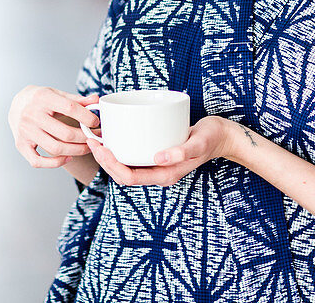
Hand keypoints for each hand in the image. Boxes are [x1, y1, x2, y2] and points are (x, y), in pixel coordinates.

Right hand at [9, 85, 100, 168]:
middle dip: (85, 138)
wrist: (17, 104)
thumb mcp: (57, 93)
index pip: (70, 108)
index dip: (87, 117)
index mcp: (43, 98)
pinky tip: (68, 157)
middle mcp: (32, 114)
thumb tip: (96, 99)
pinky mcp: (20, 145)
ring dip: (76, 151)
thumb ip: (76, 99)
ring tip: (86, 148)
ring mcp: (25, 131)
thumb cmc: (40, 99)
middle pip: (65, 133)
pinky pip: (38, 161)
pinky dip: (55, 163)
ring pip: (55, 148)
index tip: (96, 122)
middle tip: (95, 138)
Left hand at [87, 116, 237, 186]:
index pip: (129, 177)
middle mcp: (158, 172)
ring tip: (97, 138)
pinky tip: (114, 135)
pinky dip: (121, 147)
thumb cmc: (211, 138)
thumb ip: (181, 152)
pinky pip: (134, 156)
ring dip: (109, 155)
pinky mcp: (157, 154)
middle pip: (122, 173)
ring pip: (126, 165)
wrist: (222, 136)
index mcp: (165, 175)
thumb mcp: (199, 143)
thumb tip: (158, 158)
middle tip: (92, 140)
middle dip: (104, 160)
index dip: (111, 165)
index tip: (100, 148)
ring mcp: (157, 164)